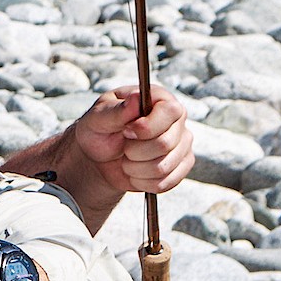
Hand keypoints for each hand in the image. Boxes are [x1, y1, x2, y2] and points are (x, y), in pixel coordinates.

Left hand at [69, 84, 192, 199]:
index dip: (146, 127)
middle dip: (134, 151)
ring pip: (163, 167)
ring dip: (134, 168)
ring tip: (126, 158)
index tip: (126, 131)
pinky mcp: (181, 166)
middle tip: (123, 146)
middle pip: (165, 143)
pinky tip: (134, 171)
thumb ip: (116, 110)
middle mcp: (177, 121)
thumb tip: (136, 97)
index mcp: (160, 100)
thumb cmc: (99, 130)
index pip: (170, 111)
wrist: (98, 157)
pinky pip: (165, 183)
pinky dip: (141, 182)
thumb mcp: (98, 118)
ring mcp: (182, 145)